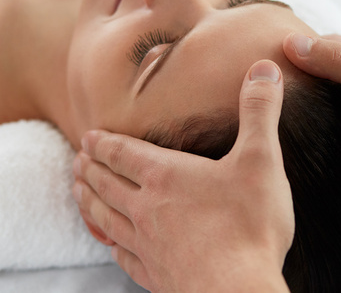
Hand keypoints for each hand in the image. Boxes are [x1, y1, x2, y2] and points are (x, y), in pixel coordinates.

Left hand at [72, 60, 292, 292]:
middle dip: (89, 169)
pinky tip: (111, 246)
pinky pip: (122, 256)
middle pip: (107, 184)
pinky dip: (110, 245)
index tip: (87, 136)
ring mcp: (147, 245)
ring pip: (106, 218)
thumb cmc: (249, 225)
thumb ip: (260, 111)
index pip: (123, 153)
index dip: (103, 143)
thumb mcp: (261, 159)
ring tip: (78, 192)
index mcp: (167, 176)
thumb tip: (264, 68)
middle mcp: (147, 208)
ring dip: (89, 202)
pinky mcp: (155, 275)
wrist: (238, 290)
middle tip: (76, 160)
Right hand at [283, 33, 340, 180]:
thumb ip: (340, 62)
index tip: (263, 62)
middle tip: (271, 97)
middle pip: (335, 75)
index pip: (326, 47)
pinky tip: (332, 150)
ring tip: (293, 123)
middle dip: (307, 80)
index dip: (296, 50)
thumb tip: (291, 42)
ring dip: (326, 108)